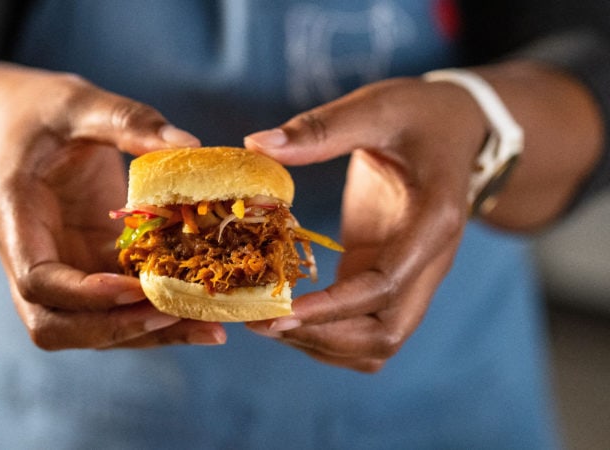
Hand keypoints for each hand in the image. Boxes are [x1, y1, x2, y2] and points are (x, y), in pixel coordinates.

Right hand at [0, 67, 226, 348]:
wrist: (26, 128)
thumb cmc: (47, 114)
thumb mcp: (81, 105)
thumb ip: (128, 121)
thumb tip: (190, 144)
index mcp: (16, 219)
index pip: (37, 279)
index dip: (84, 293)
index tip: (136, 287)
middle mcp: (31, 259)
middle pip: (55, 325)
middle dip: (115, 329)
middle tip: (176, 315)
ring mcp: (60, 274)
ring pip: (88, 331)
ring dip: (143, 335)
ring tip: (207, 328)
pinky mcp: (89, 274)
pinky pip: (116, 313)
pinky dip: (154, 322)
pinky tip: (201, 316)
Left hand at [244, 77, 487, 370]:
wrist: (460, 129)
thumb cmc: (420, 115)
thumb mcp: (377, 108)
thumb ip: (322, 128)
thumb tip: (257, 145)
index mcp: (432, 222)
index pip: (385, 285)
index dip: (332, 307)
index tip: (279, 311)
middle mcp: (428, 263)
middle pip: (385, 333)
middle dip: (322, 336)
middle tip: (261, 322)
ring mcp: (410, 277)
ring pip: (378, 343)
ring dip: (323, 344)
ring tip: (266, 323)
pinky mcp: (387, 277)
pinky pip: (365, 327)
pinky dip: (329, 335)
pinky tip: (288, 314)